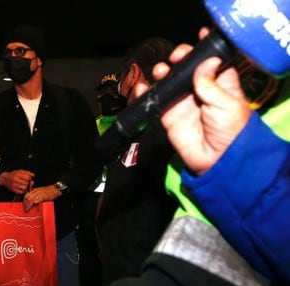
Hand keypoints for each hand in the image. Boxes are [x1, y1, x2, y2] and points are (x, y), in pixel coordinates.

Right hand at [0, 170, 34, 194]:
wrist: (5, 179)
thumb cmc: (13, 174)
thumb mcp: (20, 171)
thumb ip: (27, 172)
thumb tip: (33, 175)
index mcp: (17, 174)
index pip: (27, 178)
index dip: (29, 178)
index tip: (28, 178)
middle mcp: (15, 180)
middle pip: (26, 183)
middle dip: (27, 182)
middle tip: (25, 182)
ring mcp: (14, 185)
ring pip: (24, 188)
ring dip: (25, 187)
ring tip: (23, 185)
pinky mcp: (13, 190)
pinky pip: (21, 192)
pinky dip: (22, 190)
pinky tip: (21, 188)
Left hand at [22, 185, 60, 211]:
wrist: (55, 189)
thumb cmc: (48, 192)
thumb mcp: (40, 192)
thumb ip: (35, 195)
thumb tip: (31, 202)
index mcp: (34, 190)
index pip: (26, 196)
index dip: (24, 201)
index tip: (24, 206)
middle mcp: (36, 191)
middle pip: (28, 198)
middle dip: (25, 204)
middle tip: (25, 209)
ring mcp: (40, 193)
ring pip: (31, 199)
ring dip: (29, 205)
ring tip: (28, 209)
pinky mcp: (44, 196)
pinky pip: (38, 198)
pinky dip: (35, 201)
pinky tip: (34, 204)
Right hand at [152, 27, 250, 175]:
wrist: (215, 160)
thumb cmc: (230, 131)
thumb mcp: (227, 104)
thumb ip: (211, 83)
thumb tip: (205, 62)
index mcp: (220, 84)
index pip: (212, 61)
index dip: (206, 49)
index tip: (201, 36)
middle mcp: (200, 90)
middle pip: (187, 66)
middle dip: (181, 57)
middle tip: (177, 57)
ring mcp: (182, 101)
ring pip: (169, 79)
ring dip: (163, 71)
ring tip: (161, 71)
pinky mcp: (168, 114)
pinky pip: (154, 99)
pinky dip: (145, 91)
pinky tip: (143, 86)